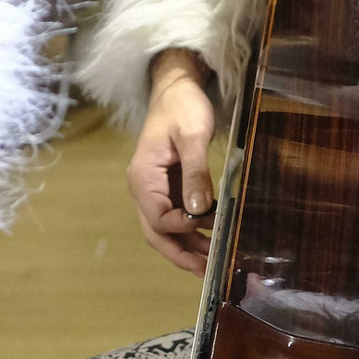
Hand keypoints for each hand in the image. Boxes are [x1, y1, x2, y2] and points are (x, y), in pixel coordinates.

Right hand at [128, 50, 216, 272]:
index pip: (156, 217)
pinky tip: (212, 238)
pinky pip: (176, 217)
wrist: (177, 87)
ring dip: (188, 246)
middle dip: (180, 253)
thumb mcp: (192, 136)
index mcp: (143, 177)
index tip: (208, 222)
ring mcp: (156, 189)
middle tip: (207, 271)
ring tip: (215, 261)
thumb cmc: (182, 107)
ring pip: (166, 229)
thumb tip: (198, 211)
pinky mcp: (169, 187)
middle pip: (155, 232)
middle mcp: (144, 188)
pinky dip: (192, 231)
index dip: (180, 226)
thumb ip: (195, 173)